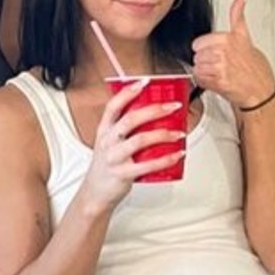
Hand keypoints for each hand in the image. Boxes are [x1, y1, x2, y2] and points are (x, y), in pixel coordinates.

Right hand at [82, 81, 185, 210]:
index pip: (113, 106)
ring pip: (140, 140)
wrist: (95, 193)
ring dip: (164, 134)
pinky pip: (148, 165)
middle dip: (155, 110)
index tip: (144, 82)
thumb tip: (155, 114)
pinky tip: (177, 154)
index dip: (128, 92)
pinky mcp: (123, 174)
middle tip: (173, 106)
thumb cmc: (107, 165)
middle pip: (130, 119)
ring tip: (180, 132)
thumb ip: (125, 128)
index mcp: (105, 130)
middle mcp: (108, 141)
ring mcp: (115, 157)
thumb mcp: (110, 142)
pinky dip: (166, 159)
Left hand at [191, 0, 274, 109]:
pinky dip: (205, 82)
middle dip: (205, 60)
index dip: (206, 49)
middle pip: (197, 54)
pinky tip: (217, 82)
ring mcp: (220, 65)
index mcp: (230, 37)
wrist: (262, 93)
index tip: (216, 53)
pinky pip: (199, 78)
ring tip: (220, 74)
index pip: (200, 42)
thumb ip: (238, 16)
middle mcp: (225, 50)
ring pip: (197, 66)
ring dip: (205, 72)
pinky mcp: (218, 80)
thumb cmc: (257, 70)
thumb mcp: (247, 38)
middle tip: (220, 66)